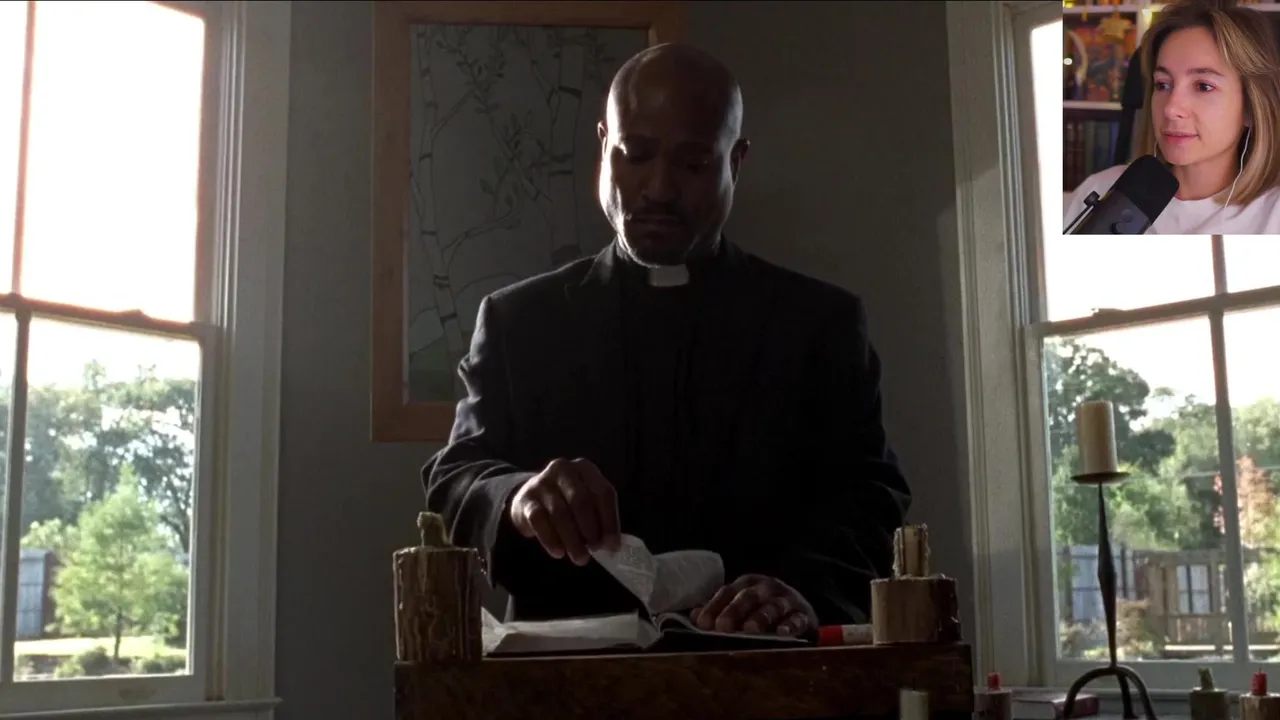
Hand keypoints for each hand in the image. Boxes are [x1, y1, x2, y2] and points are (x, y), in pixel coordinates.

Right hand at [508, 457, 620, 564]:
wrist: (530, 499)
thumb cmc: (567, 503)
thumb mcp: (586, 503)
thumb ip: (599, 519)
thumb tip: (610, 546)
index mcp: (586, 469)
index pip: (603, 492)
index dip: (610, 520)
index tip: (612, 545)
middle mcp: (564, 470)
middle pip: (580, 500)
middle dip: (590, 529)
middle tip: (595, 550)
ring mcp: (542, 482)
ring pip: (560, 512)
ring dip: (572, 539)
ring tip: (580, 558)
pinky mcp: (526, 499)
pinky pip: (539, 520)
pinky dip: (551, 539)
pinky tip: (559, 552)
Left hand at [691, 574, 816, 636]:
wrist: (801, 611)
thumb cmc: (763, 610)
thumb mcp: (741, 605)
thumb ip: (719, 610)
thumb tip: (694, 617)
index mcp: (748, 583)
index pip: (727, 592)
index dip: (714, 607)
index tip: (703, 625)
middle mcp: (767, 588)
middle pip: (749, 596)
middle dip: (735, 611)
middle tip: (724, 628)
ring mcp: (787, 599)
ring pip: (774, 606)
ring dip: (762, 617)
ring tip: (751, 629)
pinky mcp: (804, 614)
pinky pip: (798, 619)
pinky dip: (790, 625)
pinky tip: (782, 633)